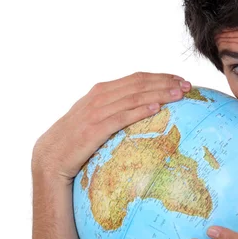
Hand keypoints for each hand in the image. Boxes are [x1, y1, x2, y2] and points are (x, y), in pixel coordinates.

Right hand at [31, 71, 191, 183]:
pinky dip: (139, 111)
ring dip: (158, 93)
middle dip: (165, 82)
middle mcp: (98, 98)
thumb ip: (115, 110)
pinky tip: (157, 109)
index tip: (181, 80)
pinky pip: (121, 118)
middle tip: (188, 85)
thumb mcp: (96, 119)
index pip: (135, 79)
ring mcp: (94, 113)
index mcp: (101, 92)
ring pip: (132, 98)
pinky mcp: (93, 131)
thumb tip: (145, 109)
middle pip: (138, 84)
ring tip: (180, 94)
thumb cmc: (76, 142)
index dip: (160, 77)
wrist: (49, 161)